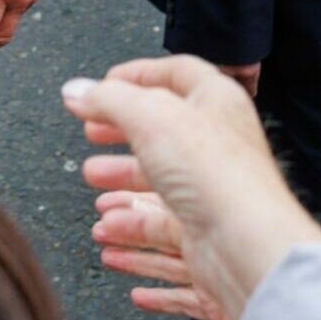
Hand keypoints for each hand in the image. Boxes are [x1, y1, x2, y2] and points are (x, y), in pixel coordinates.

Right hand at [61, 56, 320, 319]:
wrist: (243, 246)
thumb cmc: (214, 174)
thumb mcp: (150, 117)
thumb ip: (109, 100)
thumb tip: (77, 91)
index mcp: (216, 101)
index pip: (175, 73)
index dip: (137, 74)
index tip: (104, 85)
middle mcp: (218, 145)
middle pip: (163, 131)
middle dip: (122, 132)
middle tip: (92, 131)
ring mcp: (212, 193)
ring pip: (160, 184)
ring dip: (122, 184)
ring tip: (93, 183)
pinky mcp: (204, 235)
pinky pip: (162, 232)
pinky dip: (133, 232)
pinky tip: (111, 232)